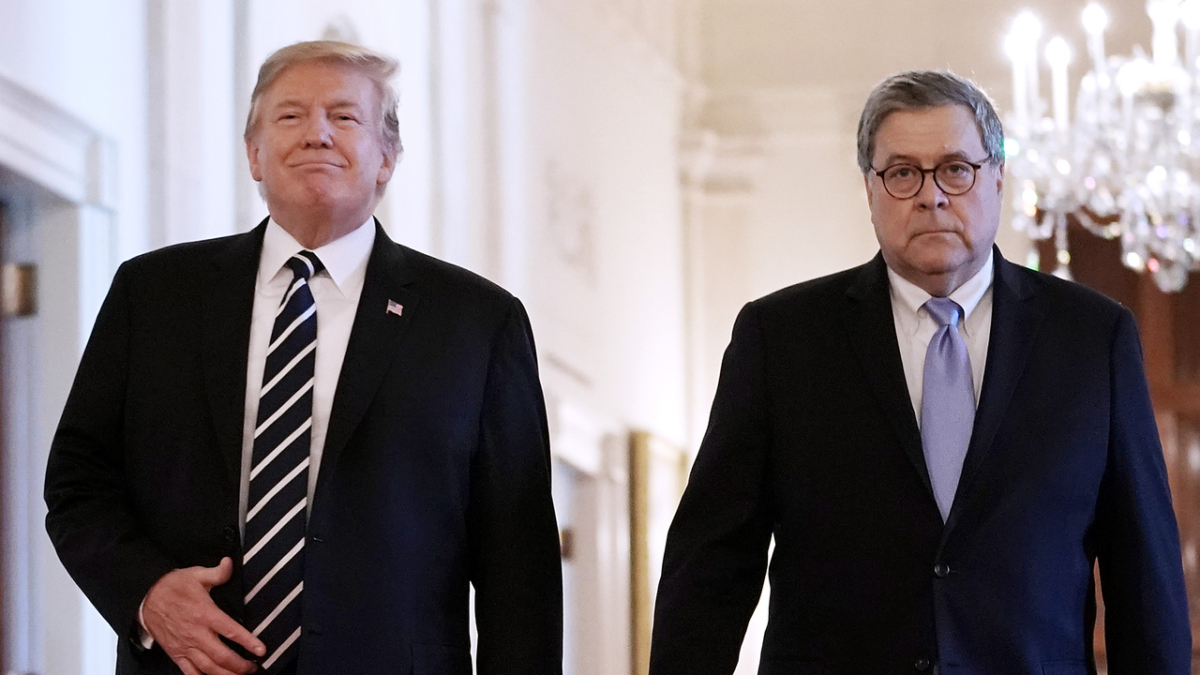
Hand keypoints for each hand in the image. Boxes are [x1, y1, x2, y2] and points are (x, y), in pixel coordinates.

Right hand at [142, 557, 265, 674]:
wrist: (145, 597)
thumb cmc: (171, 586)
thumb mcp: (196, 575)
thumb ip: (218, 573)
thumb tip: (230, 563)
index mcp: (205, 614)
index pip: (231, 631)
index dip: (248, 642)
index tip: (262, 650)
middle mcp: (196, 634)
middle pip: (222, 656)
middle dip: (240, 666)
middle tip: (253, 667)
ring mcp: (185, 646)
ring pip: (208, 668)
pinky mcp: (176, 653)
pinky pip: (190, 672)